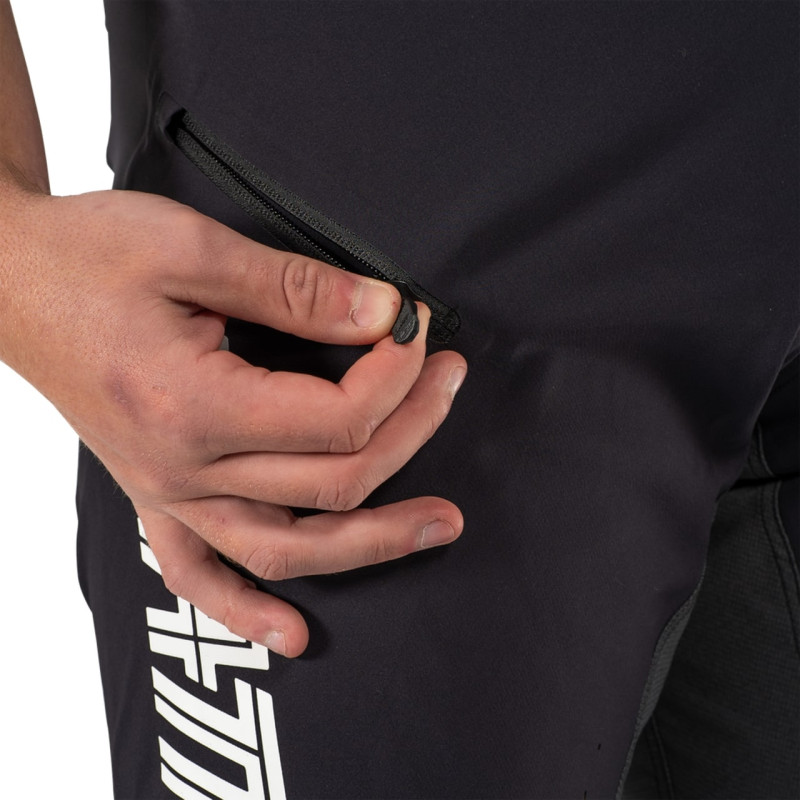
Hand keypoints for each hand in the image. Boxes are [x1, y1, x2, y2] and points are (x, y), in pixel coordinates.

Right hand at [0, 188, 466, 655]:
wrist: (10, 279)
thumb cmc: (88, 257)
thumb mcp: (194, 248)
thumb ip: (298, 290)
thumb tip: (384, 314)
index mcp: (193, 407)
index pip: (337, 418)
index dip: (396, 374)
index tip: (415, 327)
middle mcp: (182, 468)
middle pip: (333, 482)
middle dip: (410, 430)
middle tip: (449, 381)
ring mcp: (167, 491)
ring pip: (288, 548)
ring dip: (373, 543)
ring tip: (438, 525)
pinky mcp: (155, 493)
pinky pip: (199, 575)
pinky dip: (246, 610)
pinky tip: (293, 634)